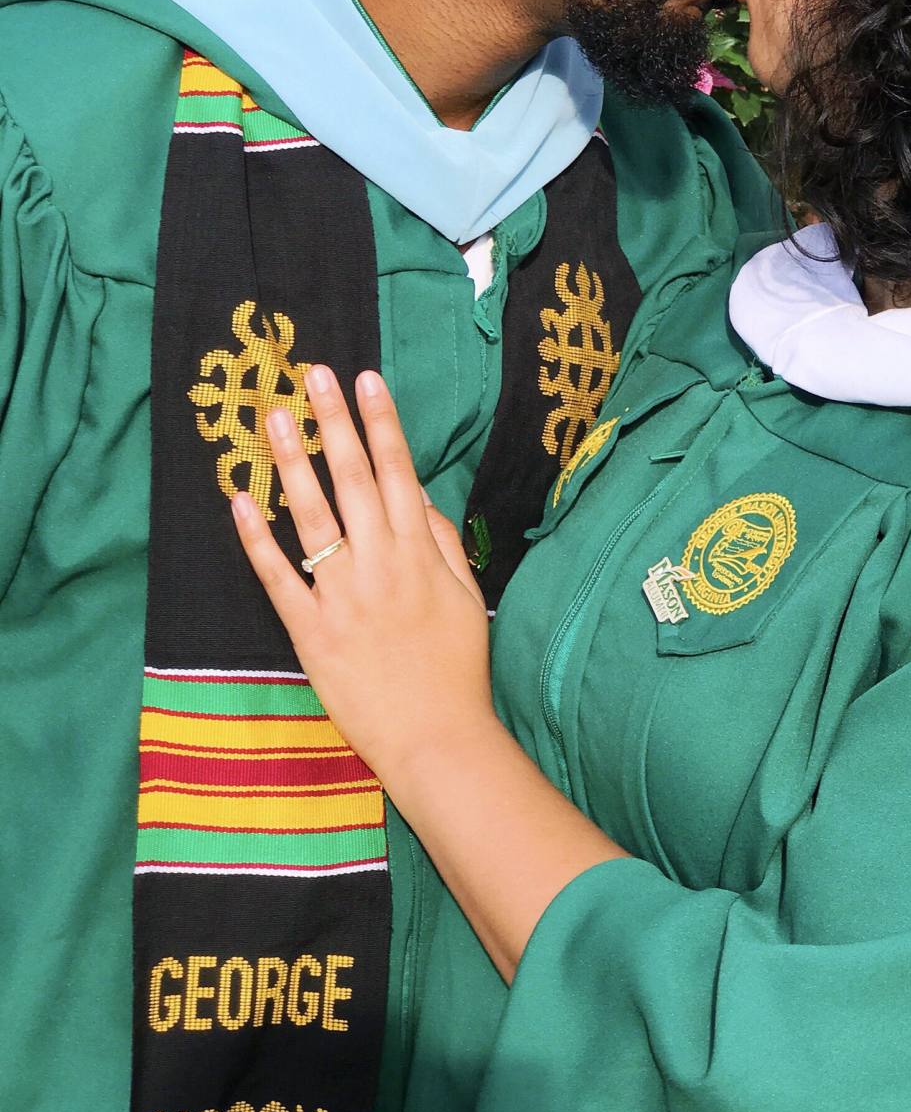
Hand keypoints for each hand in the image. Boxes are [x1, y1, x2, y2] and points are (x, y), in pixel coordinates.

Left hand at [232, 365, 492, 788]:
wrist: (437, 736)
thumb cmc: (458, 666)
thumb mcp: (468, 596)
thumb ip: (442, 542)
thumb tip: (418, 496)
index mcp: (420, 553)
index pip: (398, 472)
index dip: (381, 422)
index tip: (365, 379)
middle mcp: (380, 563)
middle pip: (355, 478)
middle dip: (333, 422)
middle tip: (313, 374)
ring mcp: (342, 595)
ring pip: (313, 515)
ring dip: (293, 461)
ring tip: (274, 418)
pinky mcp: (310, 630)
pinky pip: (278, 577)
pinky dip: (257, 538)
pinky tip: (240, 501)